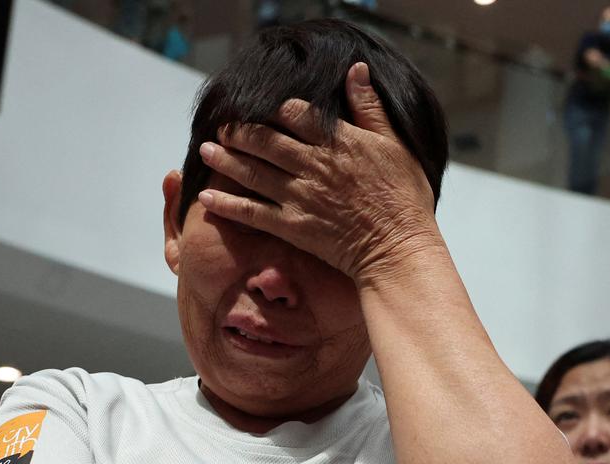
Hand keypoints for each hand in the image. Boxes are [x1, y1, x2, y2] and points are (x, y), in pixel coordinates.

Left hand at [194, 62, 437, 286]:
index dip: (276, 109)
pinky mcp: (293, 226)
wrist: (398, 248)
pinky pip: (253, 213)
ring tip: (206, 150)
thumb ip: (370, 108)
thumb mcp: (395, 144)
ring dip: (227, 160)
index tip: (261, 108)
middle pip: (268, 141)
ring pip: (255, 172)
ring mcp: (301, 196)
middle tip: (222, 126)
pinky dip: (228, 204)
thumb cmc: (403, 197)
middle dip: (241, 132)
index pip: (298, 114)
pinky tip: (207, 196)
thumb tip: (355, 70)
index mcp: (339, 142)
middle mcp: (315, 165)